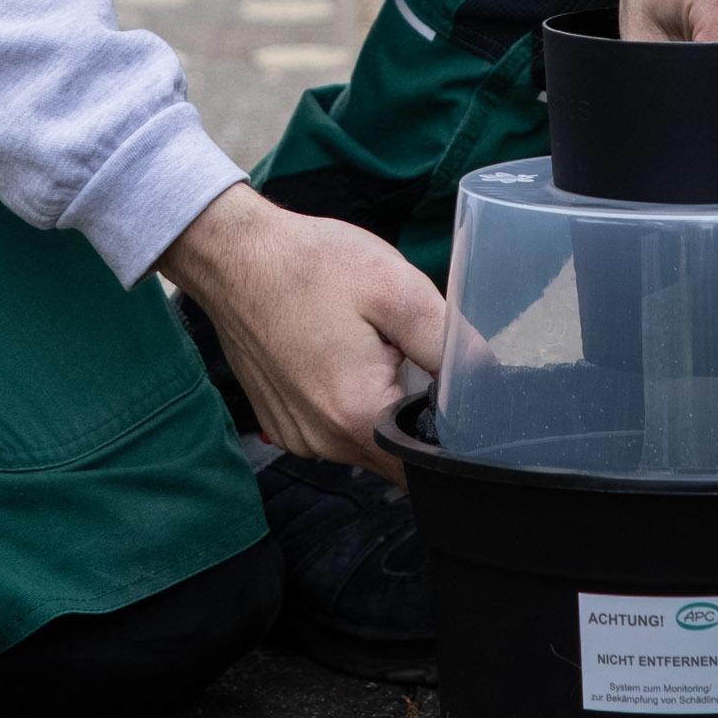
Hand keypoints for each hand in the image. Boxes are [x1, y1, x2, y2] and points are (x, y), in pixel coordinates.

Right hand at [160, 182, 445, 479]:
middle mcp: (324, 441)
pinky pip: (332, 428)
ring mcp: (297, 435)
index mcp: (358, 414)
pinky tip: (338, 354)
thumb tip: (485, 379)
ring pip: (365, 440)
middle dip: (414, 411)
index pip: (430, 462)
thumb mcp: (395, 288)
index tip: (449, 389)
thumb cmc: (308, 265)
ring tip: (367, 347)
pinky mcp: (281, 422)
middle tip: (402, 353)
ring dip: (379, 404)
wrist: (232, 255)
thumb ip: (448, 340)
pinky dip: (346, 400)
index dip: (451, 433)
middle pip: (398, 453)